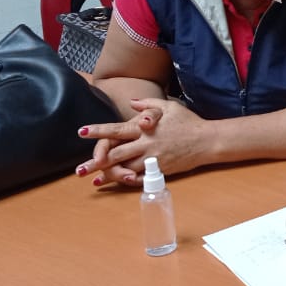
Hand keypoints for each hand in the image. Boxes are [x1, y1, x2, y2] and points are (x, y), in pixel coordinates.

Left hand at [76, 98, 208, 186]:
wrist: (206, 141)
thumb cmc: (187, 122)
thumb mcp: (169, 107)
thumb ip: (148, 104)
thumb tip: (131, 102)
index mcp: (144, 128)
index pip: (116, 129)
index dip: (98, 131)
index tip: (82, 132)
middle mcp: (145, 144)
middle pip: (115, 154)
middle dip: (95, 162)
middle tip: (79, 170)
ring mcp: (152, 159)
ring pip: (125, 169)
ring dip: (108, 175)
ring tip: (94, 181)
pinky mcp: (160, 170)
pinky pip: (140, 178)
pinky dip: (127, 181)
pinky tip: (117, 183)